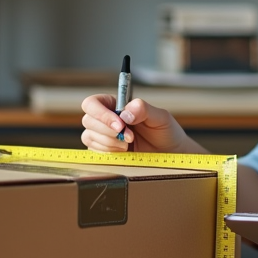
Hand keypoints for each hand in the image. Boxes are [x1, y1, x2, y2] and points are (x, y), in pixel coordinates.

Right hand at [80, 94, 203, 154]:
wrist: (169, 154)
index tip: (120, 124)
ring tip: (129, 144)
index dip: (101, 113)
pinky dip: (108, 152)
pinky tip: (124, 151)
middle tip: (130, 137)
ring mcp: (102, 136)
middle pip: (88, 120)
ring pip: (89, 136)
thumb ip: (143, 109)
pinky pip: (94, 151)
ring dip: (110, 142)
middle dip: (109, 131)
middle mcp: (105, 119)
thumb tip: (125, 113)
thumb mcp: (160, 116)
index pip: (92, 103)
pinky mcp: (103, 151)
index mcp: (115, 104)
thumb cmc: (165, 131)